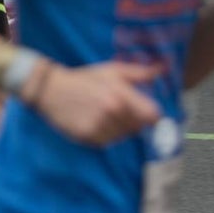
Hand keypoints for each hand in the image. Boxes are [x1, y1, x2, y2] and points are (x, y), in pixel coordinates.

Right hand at [34, 62, 162, 145]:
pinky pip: (108, 142)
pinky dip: (104, 135)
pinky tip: (94, 122)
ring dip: (118, 128)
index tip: (143, 110)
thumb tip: (162, 69)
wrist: (51, 89)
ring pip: (123, 136)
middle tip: (117, 109)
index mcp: (121, 96)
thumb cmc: (84, 78)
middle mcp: (112, 113)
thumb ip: (139, 72)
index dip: (151, 114)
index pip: (153, 116)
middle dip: (133, 119)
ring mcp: (99, 127)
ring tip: (103, 115)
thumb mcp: (111, 70)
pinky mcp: (88, 137)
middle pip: (139, 127)